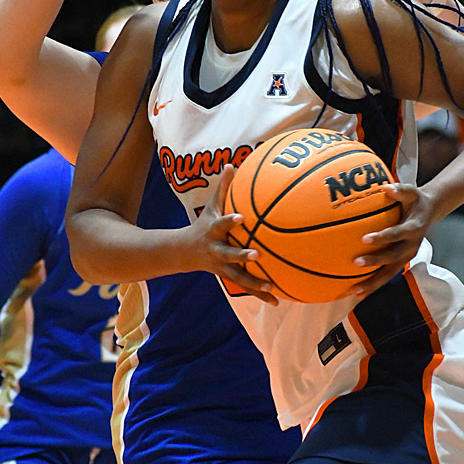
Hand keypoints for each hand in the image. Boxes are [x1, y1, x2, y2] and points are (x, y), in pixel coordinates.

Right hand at [191, 166, 277, 304]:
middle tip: (257, 255)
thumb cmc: (204, 224)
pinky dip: (260, 294)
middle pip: (230, 254)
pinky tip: (277, 300)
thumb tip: (232, 164)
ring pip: (238, 277)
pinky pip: (245, 287)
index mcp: (213, 231)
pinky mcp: (228, 277)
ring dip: (254, 283)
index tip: (241, 217)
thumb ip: (223, 187)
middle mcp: (217, 250)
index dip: (230, 221)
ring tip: (271, 287)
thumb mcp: (211, 206)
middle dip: (242, 255)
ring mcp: (222, 266)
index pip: (221, 224)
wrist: (185, 252)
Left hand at [345, 183, 434, 297]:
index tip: (365, 238)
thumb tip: (386, 188)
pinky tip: (356, 292)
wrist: (429, 212)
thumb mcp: (411, 191)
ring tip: (355, 291)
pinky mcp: (401, 263)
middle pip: (393, 258)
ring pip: (390, 273)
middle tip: (356, 263)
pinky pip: (387, 275)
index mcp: (413, 229)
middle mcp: (411, 246)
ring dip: (374, 283)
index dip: (383, 237)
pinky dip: (373, 285)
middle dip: (375, 262)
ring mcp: (407, 257)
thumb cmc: (415, 200)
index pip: (397, 234)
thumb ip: (400, 190)